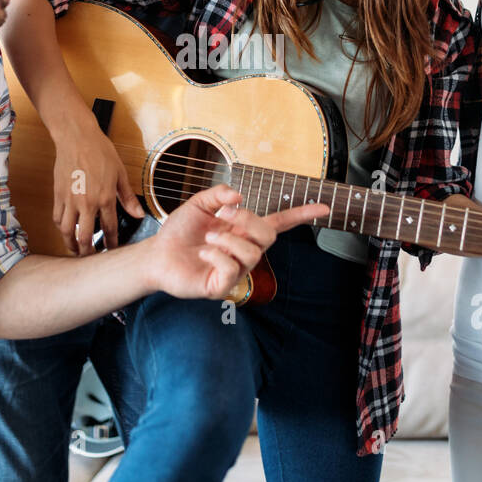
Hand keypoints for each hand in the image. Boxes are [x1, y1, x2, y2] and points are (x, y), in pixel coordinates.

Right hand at [52, 118, 143, 254]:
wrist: (76, 137)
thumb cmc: (100, 151)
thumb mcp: (120, 173)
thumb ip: (128, 197)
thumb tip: (139, 214)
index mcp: (105, 198)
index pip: (109, 228)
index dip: (111, 243)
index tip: (112, 249)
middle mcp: (86, 202)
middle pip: (84, 237)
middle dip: (88, 251)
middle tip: (91, 256)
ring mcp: (70, 200)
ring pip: (67, 231)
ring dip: (71, 244)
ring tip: (75, 249)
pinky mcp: (57, 195)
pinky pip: (57, 218)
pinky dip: (61, 227)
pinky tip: (66, 230)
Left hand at [146, 185, 329, 300]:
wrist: (157, 255)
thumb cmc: (179, 232)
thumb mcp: (198, 205)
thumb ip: (218, 195)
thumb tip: (238, 196)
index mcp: (243, 231)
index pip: (279, 223)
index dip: (302, 215)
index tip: (324, 207)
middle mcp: (245, 251)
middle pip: (268, 235)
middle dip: (247, 220)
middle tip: (221, 216)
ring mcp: (236, 270)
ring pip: (251, 253)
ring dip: (227, 239)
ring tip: (207, 238)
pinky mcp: (222, 286)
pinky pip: (231, 269)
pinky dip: (216, 255)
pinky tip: (204, 252)